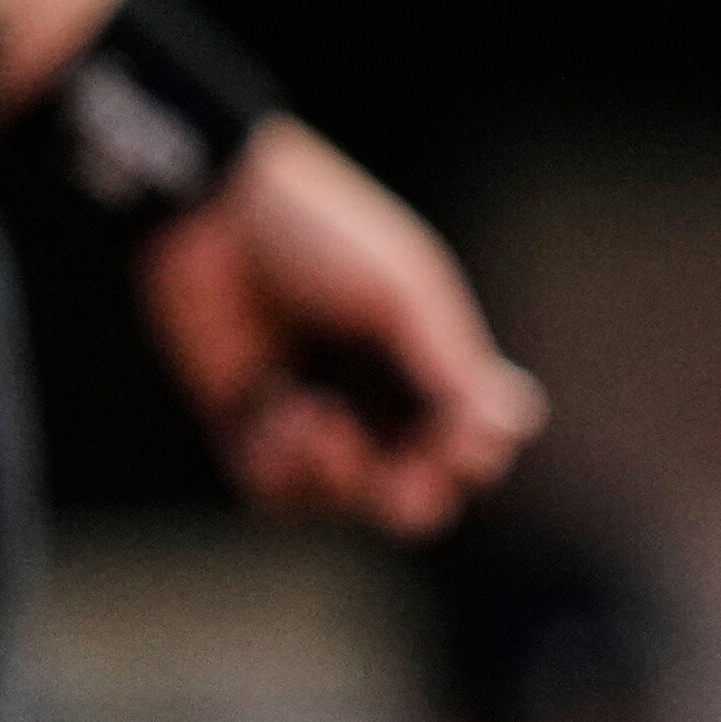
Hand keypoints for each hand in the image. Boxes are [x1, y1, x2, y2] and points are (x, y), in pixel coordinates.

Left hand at [139, 120, 545, 536]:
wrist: (213, 220)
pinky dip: (285, 473)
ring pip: (347, 501)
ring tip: (315, 420)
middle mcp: (380, 397)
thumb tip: (507, 431)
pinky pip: (279, 496)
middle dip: (415, 497)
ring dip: (340, 479)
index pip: (480, 438)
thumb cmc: (321, 239)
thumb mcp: (401, 296)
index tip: (464, 444)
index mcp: (431, 358)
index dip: (479, 457)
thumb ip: (451, 368)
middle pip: (418, 490)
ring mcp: (317, 420)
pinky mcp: (252, 434)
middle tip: (404, 487)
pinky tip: (278, 416)